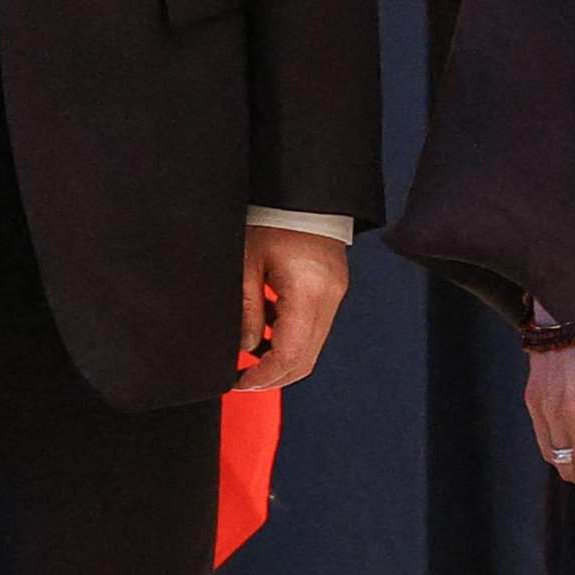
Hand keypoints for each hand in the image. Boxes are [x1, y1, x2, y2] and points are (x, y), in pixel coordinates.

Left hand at [234, 225, 350, 391]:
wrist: (302, 189)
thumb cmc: (269, 217)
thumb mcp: (246, 261)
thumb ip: (247, 308)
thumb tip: (244, 347)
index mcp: (308, 292)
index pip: (291, 356)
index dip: (264, 377)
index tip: (238, 384)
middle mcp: (329, 298)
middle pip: (306, 359)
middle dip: (274, 376)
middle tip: (242, 380)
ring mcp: (335, 293)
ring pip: (311, 346)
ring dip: (282, 357)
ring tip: (248, 354)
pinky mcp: (333, 287)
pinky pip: (314, 326)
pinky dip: (290, 336)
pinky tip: (265, 326)